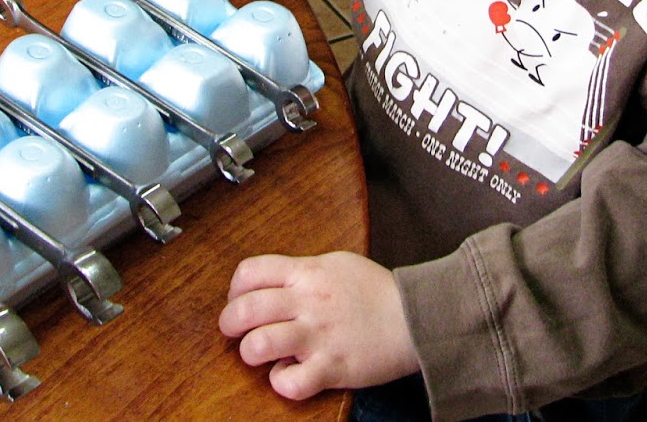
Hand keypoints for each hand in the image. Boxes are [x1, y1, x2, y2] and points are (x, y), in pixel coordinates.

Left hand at [219, 252, 418, 399]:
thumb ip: (305, 270)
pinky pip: (290, 383)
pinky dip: (282, 382)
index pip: (250, 272)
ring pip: (259, 345)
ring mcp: (318, 336)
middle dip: (229, 323)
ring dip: (251, 352)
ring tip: (261, 353)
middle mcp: (308, 302)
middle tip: (235, 330)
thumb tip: (277, 281)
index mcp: (308, 273)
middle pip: (245, 309)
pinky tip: (289, 375)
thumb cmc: (378, 291)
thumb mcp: (339, 264)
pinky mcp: (331, 367)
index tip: (240, 299)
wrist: (416, 317)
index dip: (235, 288)